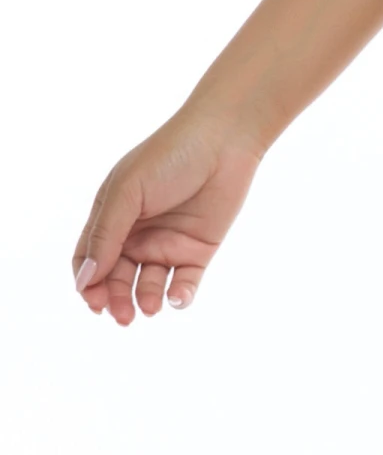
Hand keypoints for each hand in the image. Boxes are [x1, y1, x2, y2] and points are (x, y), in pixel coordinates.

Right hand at [72, 112, 264, 324]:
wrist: (225, 139)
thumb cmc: (171, 154)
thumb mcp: (128, 190)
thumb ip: (106, 235)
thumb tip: (84, 280)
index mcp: (114, 215)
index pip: (90, 259)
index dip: (87, 283)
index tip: (93, 300)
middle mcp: (137, 233)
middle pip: (116, 278)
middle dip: (115, 300)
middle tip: (122, 315)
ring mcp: (167, 242)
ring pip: (147, 285)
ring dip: (144, 301)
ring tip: (149, 305)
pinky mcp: (197, 249)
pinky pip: (184, 283)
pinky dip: (178, 296)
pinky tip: (176, 297)